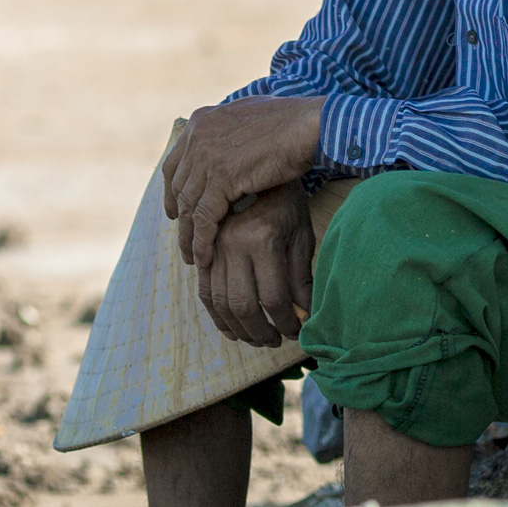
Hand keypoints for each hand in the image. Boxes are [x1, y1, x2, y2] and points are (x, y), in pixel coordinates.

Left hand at [162, 95, 322, 269]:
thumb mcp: (248, 117)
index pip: (175, 165)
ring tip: (193, 258)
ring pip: (188, 206)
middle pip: (178, 188)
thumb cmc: (291, 123)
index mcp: (202, 121)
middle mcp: (198, 136)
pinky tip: (205, 258)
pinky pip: (204, 217)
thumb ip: (229, 131)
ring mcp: (207, 156)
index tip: (176, 213)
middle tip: (184, 242)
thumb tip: (225, 142)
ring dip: (188, 237)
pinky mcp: (222, 177)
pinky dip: (202, 242)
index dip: (172, 193)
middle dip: (180, 218)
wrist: (309, 124)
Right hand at [198, 180, 314, 346]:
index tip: (297, 332)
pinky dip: (216, 315)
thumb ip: (301, 275)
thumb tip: (304, 314)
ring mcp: (213, 245)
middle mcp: (232, 242)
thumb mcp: (301, 233)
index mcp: (262, 237)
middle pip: (243, 305)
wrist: (256, 164)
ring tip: (257, 338)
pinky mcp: (204, 248)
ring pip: (220, 302)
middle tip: (276, 342)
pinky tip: (232, 327)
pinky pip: (203, 290)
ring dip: (239, 329)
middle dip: (261, 332)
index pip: (274, 298)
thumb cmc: (287, 200)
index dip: (287, 322)